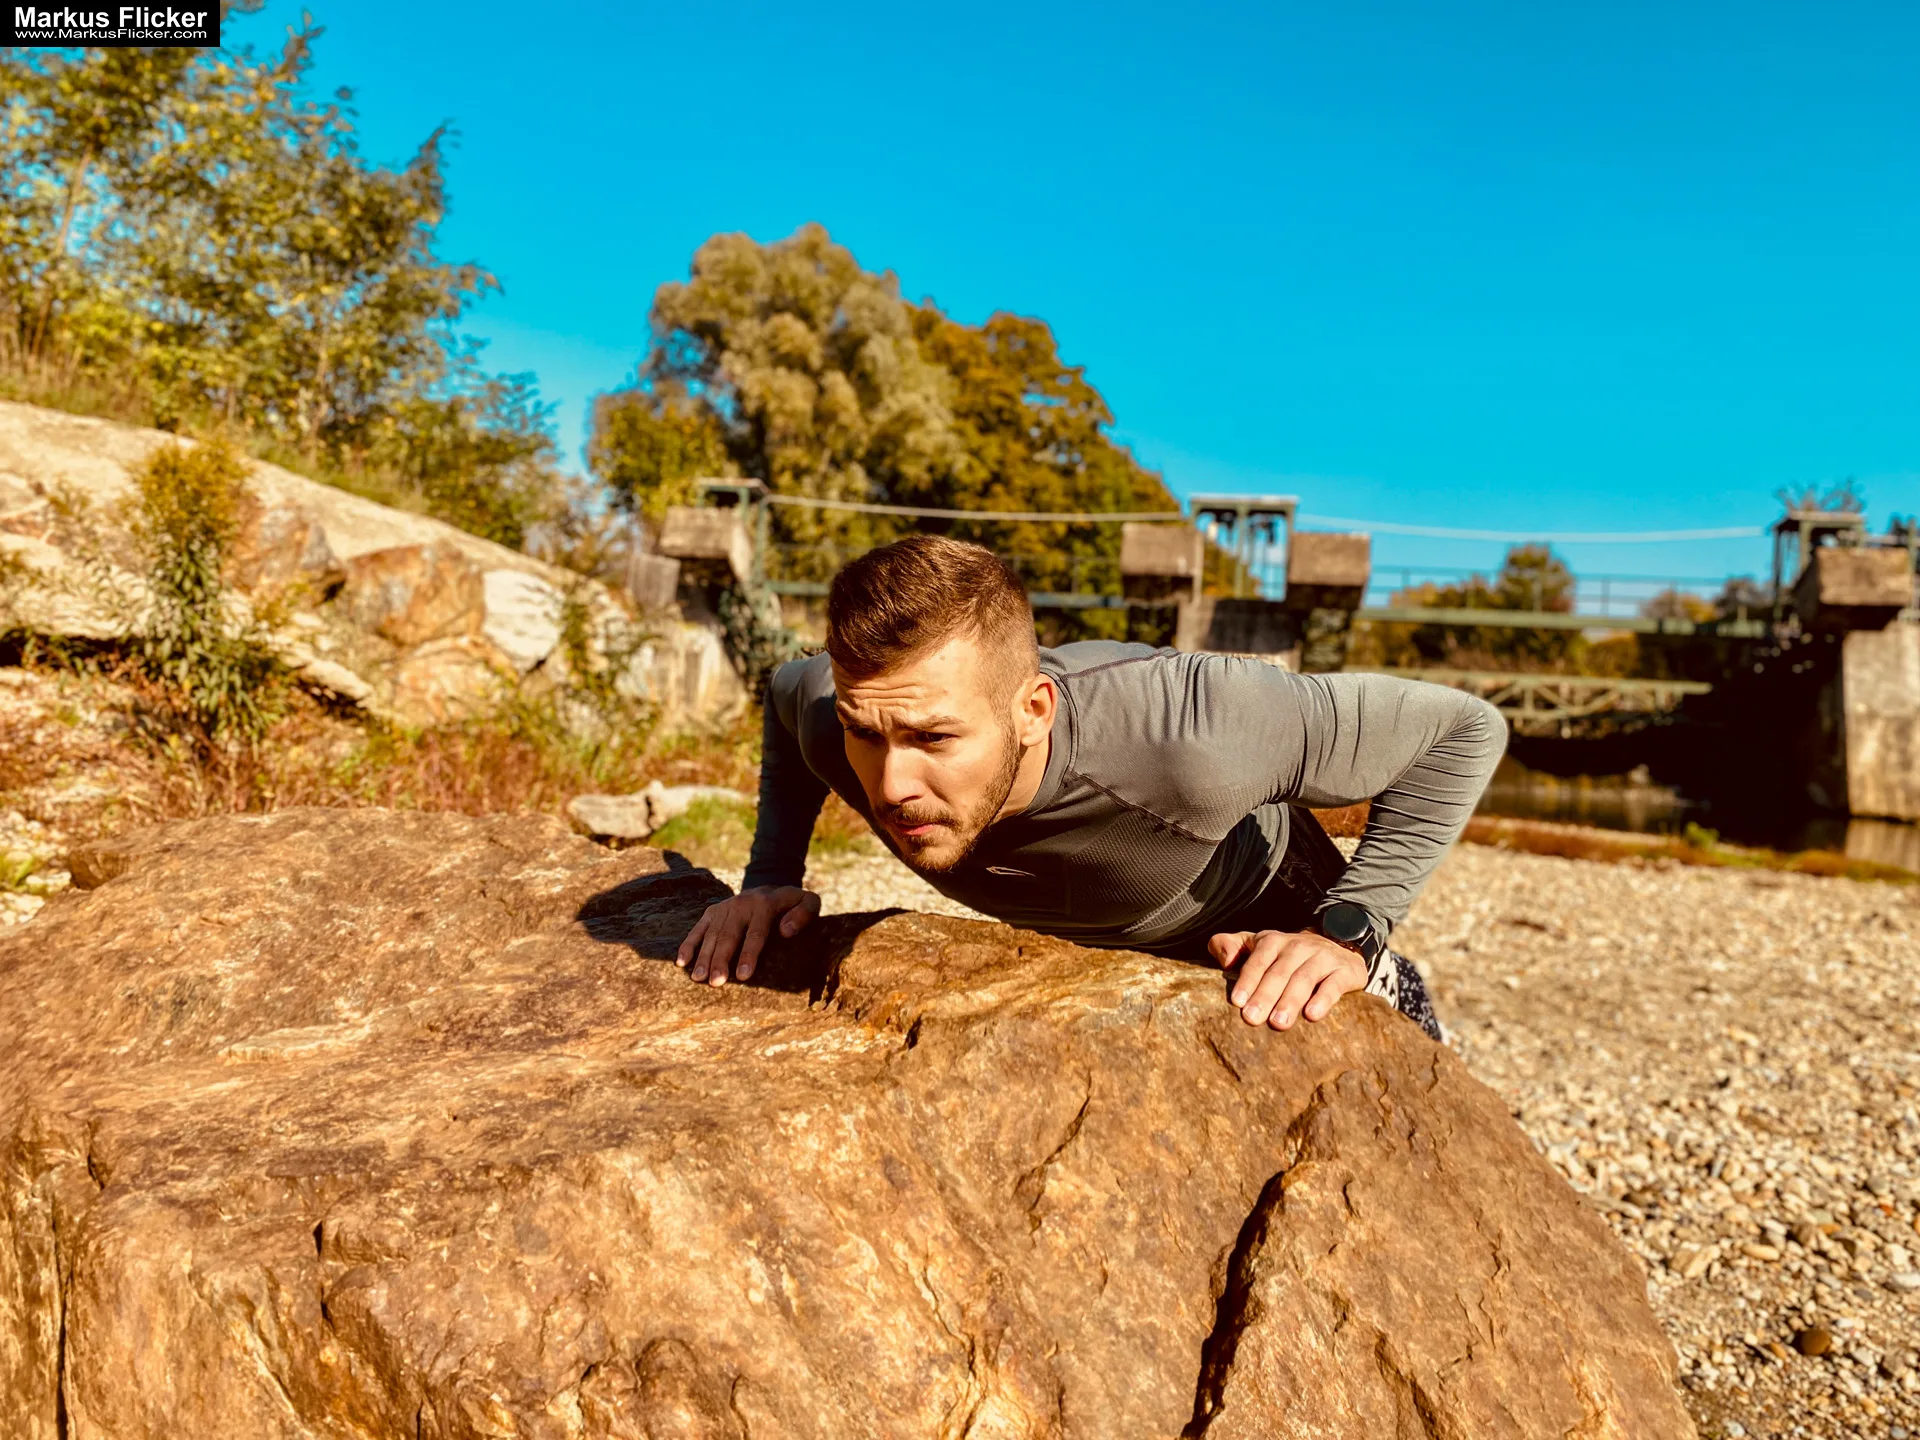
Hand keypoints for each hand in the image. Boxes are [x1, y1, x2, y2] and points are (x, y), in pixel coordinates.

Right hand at [676, 885, 820, 985]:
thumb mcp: (809, 902)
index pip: (756, 932)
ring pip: (711, 934)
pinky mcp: (713, 911)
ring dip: (703, 956)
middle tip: (715, 983)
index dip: (749, 954)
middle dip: (721, 959)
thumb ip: (804, 913)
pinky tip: (681, 963)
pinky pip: (698, 928)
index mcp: (766, 904)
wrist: (770, 887)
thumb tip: (786, 931)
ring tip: (698, 979)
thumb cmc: (793, 905)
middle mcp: (742, 904)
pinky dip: (688, 944)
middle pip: (729, 935)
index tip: (742, 976)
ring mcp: (725, 907)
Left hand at [1207, 928, 1367, 1029]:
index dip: (1248, 980)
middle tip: (1252, 1018)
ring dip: (1290, 1000)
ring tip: (1279, 1022)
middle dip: (1265, 995)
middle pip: (1279, 972)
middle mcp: (1298, 946)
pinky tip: (1312, 1015)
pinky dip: (1323, 999)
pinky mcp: (1344, 972)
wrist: (1339, 947)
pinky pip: (1333, 985)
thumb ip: (1231, 946)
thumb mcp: (1258, 945)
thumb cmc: (1288, 956)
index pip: (1258, 960)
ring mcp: (1323, 958)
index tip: (1237, 1001)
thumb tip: (1222, 960)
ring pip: (1304, 978)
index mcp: (1273, 942)